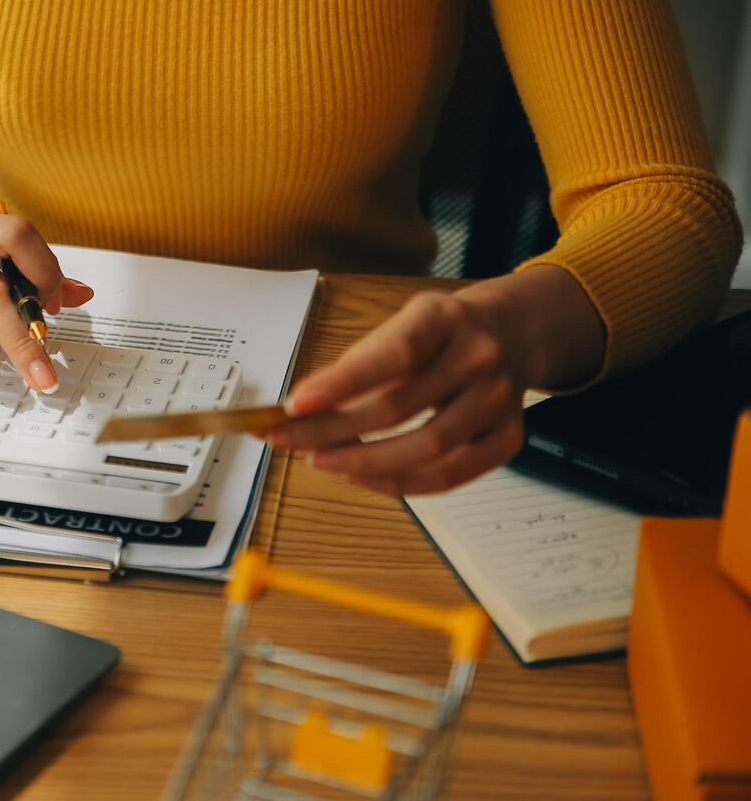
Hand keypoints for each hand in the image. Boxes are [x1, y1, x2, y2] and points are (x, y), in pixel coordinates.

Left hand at [264, 267, 604, 495]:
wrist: (512, 331)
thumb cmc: (439, 334)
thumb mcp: (400, 326)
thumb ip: (357, 364)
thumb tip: (302, 410)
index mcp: (445, 318)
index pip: (394, 354)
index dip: (343, 383)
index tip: (296, 405)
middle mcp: (479, 356)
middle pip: (401, 407)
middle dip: (333, 430)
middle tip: (287, 440)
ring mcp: (500, 399)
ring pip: (429, 448)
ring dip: (364, 463)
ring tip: (321, 460)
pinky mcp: (508, 437)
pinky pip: (451, 475)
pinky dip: (400, 482)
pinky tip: (362, 477)